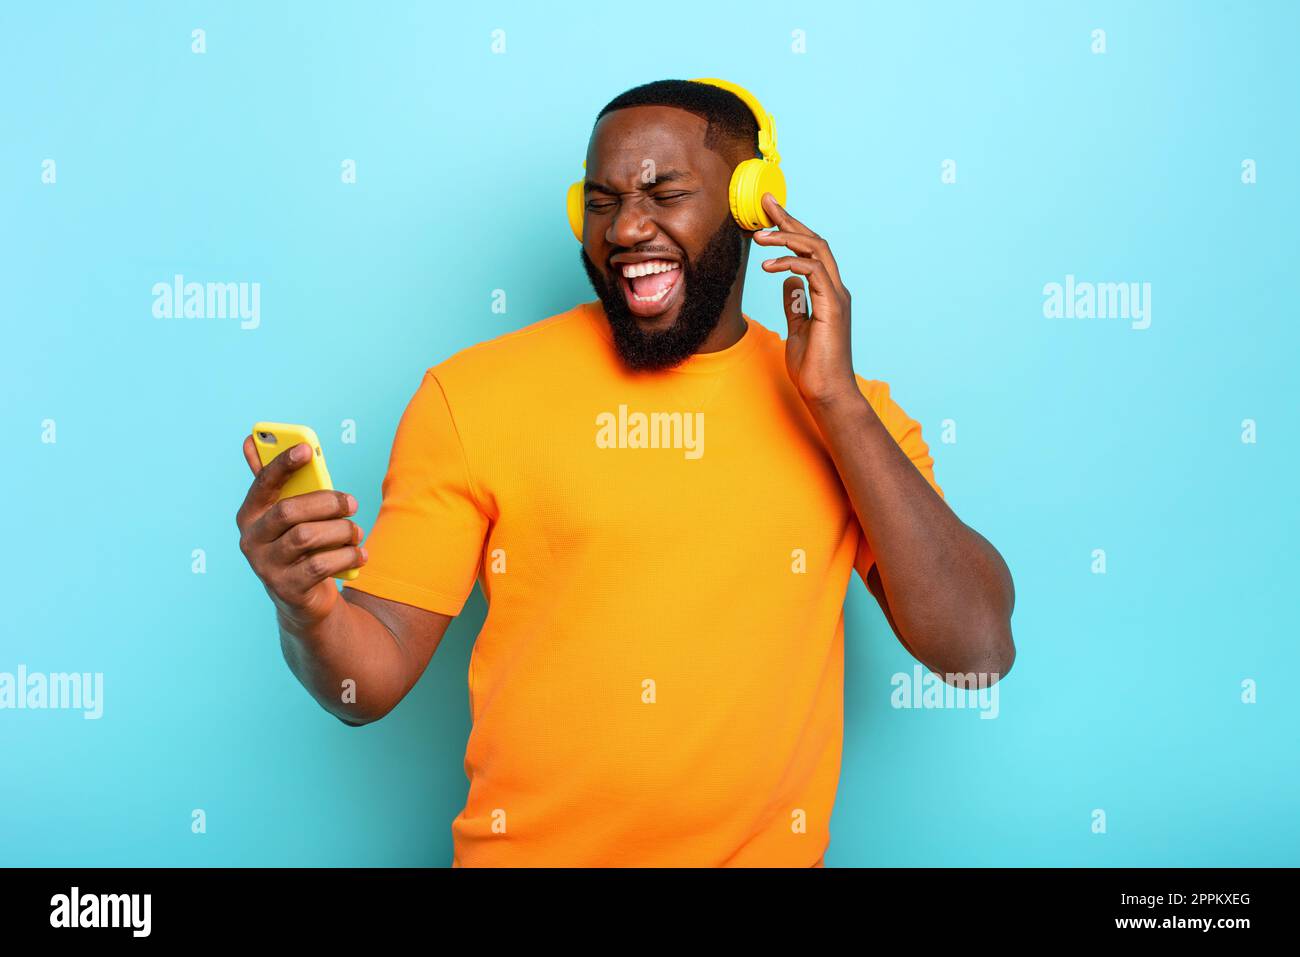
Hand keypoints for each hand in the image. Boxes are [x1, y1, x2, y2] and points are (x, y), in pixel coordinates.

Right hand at [236, 436, 366, 626]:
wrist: (303, 599)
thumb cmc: (300, 546)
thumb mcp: (291, 515)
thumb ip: (278, 482)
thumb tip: (249, 441)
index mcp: (250, 515)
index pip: (263, 483)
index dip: (283, 464)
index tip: (307, 449)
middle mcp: (251, 540)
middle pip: (289, 511)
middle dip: (328, 503)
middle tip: (353, 503)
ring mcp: (266, 567)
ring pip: (307, 537)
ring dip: (341, 531)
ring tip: (356, 533)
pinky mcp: (287, 589)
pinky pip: (321, 565)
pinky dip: (347, 556)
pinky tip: (360, 554)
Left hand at [753, 192, 857, 405]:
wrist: (827, 393)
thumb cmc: (814, 367)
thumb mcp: (797, 330)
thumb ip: (795, 304)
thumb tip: (787, 283)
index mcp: (828, 293)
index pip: (809, 251)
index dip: (790, 228)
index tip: (769, 213)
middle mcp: (835, 289)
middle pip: (814, 241)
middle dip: (789, 219)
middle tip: (765, 203)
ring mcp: (836, 296)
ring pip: (816, 250)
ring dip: (787, 237)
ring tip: (759, 236)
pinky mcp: (833, 306)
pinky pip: (813, 272)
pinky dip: (791, 263)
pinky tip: (769, 266)